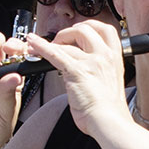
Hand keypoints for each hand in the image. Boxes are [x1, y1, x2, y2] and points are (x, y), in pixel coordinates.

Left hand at [24, 20, 126, 137]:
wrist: (110, 121)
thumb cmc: (110, 110)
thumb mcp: (111, 83)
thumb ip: (99, 72)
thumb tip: (85, 72)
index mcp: (115, 58)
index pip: (106, 30)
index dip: (91, 26)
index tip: (80, 30)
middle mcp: (105, 56)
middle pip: (85, 29)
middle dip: (69, 32)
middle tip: (60, 41)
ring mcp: (91, 62)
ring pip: (67, 43)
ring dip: (51, 43)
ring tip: (39, 47)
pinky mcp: (76, 71)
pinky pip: (55, 54)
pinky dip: (41, 47)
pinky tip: (33, 44)